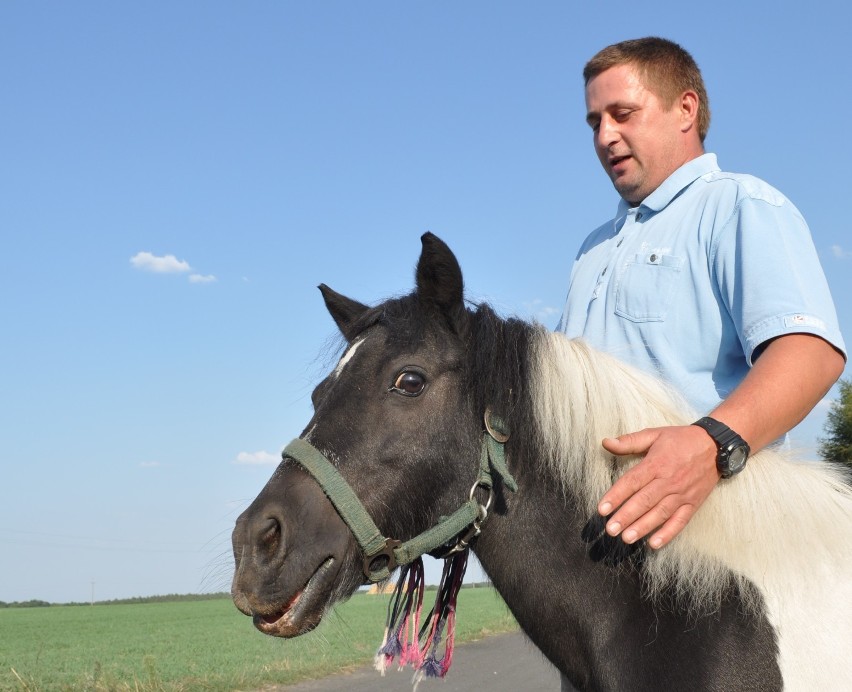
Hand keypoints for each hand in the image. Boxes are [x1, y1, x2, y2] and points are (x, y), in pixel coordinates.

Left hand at [598, 425, 719, 549]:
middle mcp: (668, 481)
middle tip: (610, 529)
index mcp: (656, 463)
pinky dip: (668, 533)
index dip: (616, 495)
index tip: (602, 509)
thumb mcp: (654, 434)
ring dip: (643, 527)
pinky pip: (680, 521)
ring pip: (660, 513)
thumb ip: (629, 441)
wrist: (716, 446)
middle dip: (626, 516)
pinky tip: (654, 544)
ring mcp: (682, 494)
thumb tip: (605, 442)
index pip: (632, 481)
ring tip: (626, 538)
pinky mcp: (693, 503)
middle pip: (644, 500)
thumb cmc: (680, 440)